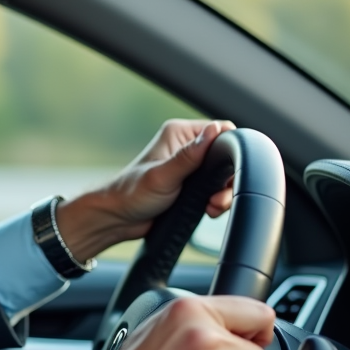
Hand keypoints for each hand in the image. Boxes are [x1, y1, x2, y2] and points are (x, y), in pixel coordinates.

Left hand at [54, 119, 234, 261]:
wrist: (117, 219)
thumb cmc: (131, 194)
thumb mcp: (163, 175)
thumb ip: (189, 156)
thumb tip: (215, 130)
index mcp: (179, 133)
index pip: (221, 130)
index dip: (232, 150)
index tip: (228, 172)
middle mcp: (186, 147)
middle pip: (226, 156)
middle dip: (228, 178)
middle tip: (218, 196)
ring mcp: (190, 167)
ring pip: (223, 175)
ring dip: (223, 192)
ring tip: (212, 206)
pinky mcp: (191, 185)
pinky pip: (215, 189)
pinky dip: (217, 200)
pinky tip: (209, 210)